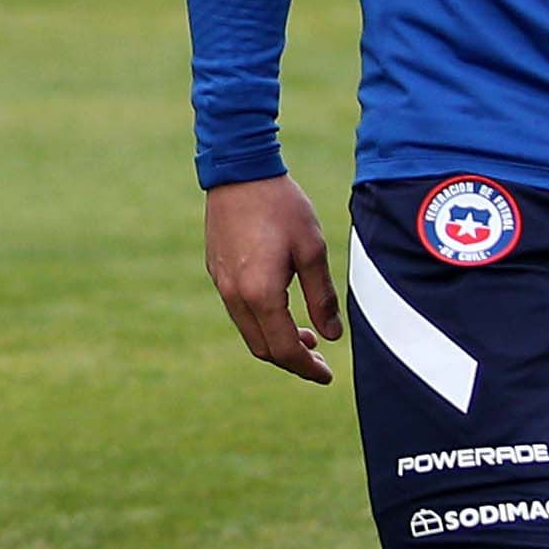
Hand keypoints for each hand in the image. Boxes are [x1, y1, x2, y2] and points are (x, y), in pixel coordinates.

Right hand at [204, 176, 343, 380]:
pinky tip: (282, 309)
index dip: (307, 368)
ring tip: (307, 336)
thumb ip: (321, 296)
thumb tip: (332, 336)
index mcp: (260, 293)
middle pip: (263, 348)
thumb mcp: (312, 249)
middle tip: (320, 361)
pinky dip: (262, 323)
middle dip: (292, 360)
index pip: (284, 348)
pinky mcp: (217, 272)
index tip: (327, 376)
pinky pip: (239, 312)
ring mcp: (222, 284)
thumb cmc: (282, 206)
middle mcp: (235, 295)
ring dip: (277, 341)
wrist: (240, 172)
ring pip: (249, 332)